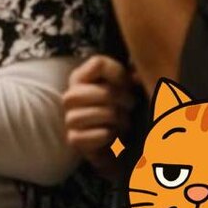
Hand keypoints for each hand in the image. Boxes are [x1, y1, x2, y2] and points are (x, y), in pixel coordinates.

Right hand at [62, 54, 136, 178]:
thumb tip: (137, 75)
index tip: (128, 84)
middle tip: (129, 105)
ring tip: (123, 122)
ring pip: (86, 114)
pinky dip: (103, 135)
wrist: (122, 144)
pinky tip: (113, 135)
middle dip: (116, 99)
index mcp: (82, 78)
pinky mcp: (74, 139)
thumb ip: (132, 76)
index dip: (118, 73)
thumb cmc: (122, 110)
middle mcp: (71, 96)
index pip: (98, 63)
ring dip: (111, 118)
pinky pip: (85, 135)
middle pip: (94, 91)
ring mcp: (70, 118)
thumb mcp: (127, 89)